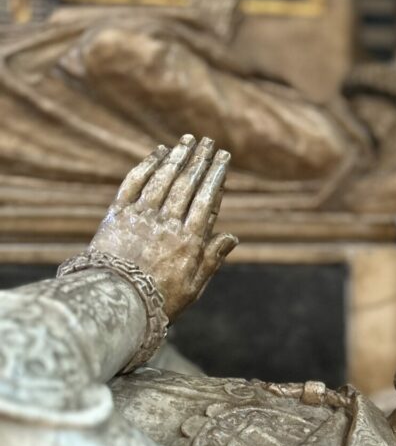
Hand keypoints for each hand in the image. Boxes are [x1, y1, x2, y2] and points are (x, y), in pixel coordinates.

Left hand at [91, 135, 237, 319]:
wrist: (114, 304)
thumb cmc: (158, 301)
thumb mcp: (194, 287)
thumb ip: (212, 259)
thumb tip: (232, 236)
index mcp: (189, 240)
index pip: (207, 198)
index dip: (216, 175)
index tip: (224, 158)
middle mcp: (167, 223)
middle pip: (187, 184)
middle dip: (200, 160)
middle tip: (209, 142)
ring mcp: (141, 216)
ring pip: (162, 179)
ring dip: (177, 157)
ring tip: (188, 141)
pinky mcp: (118, 215)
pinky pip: (134, 183)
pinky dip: (146, 165)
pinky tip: (157, 153)